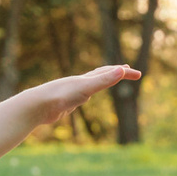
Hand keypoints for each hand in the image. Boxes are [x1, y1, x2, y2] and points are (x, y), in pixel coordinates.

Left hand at [20, 65, 138, 127]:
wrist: (38, 105)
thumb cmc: (61, 96)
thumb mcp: (86, 88)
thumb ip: (103, 80)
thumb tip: (121, 69)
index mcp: (86, 79)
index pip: (110, 72)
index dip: (125, 72)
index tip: (138, 74)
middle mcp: (80, 82)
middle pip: (101, 74)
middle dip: (115, 72)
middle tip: (126, 70)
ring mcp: (72, 91)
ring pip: (90, 84)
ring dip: (101, 80)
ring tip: (107, 80)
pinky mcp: (65, 102)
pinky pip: (80, 95)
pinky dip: (88, 93)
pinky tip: (84, 97)